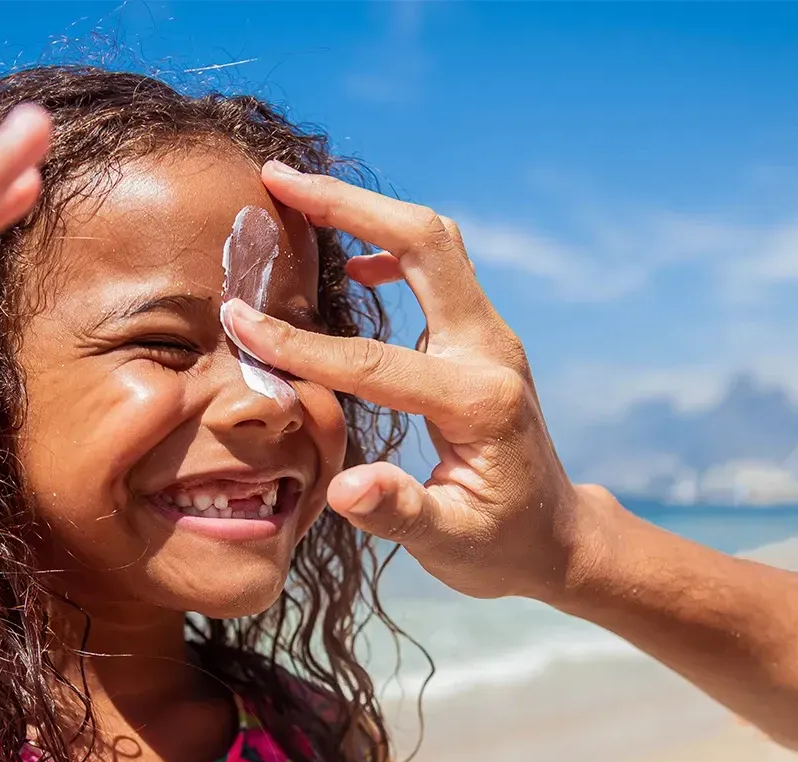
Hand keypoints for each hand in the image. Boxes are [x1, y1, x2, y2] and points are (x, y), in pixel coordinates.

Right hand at [222, 161, 598, 601]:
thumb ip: (398, 512)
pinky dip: (389, 245)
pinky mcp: (480, 336)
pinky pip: (437, 266)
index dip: (301, 344)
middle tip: (276, 178)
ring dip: (368, 210)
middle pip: (425, 244)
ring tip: (295, 194)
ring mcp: (491, 336)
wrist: (559, 538)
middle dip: (350, 207)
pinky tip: (351, 264)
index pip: (375, 363)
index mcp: (478, 402)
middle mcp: (492, 352)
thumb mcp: (451, 547)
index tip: (238, 320)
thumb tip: (344, 488)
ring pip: (434, 242)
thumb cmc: (502, 548)